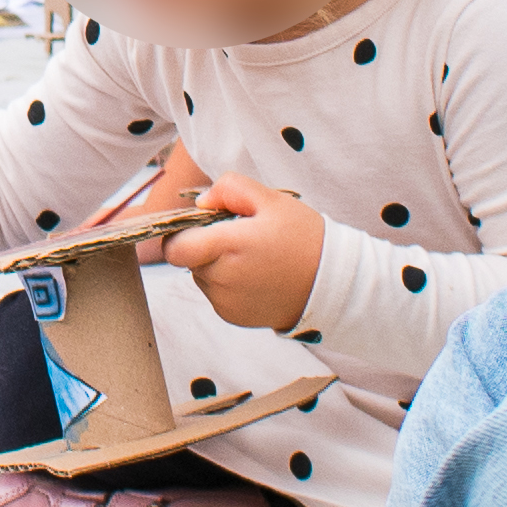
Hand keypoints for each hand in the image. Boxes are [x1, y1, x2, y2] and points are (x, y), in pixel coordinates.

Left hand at [144, 153, 323, 330]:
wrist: (331, 283)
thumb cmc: (303, 237)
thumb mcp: (272, 200)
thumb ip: (230, 189)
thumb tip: (200, 203)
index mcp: (228, 246)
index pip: (175, 247)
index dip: (181, 234)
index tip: (202, 226)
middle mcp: (222, 279)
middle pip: (188, 260)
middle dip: (204, 246)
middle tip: (239, 238)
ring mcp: (226, 302)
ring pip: (201, 277)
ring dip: (215, 266)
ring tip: (252, 258)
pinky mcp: (232, 317)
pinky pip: (215, 295)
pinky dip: (227, 284)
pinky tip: (255, 277)